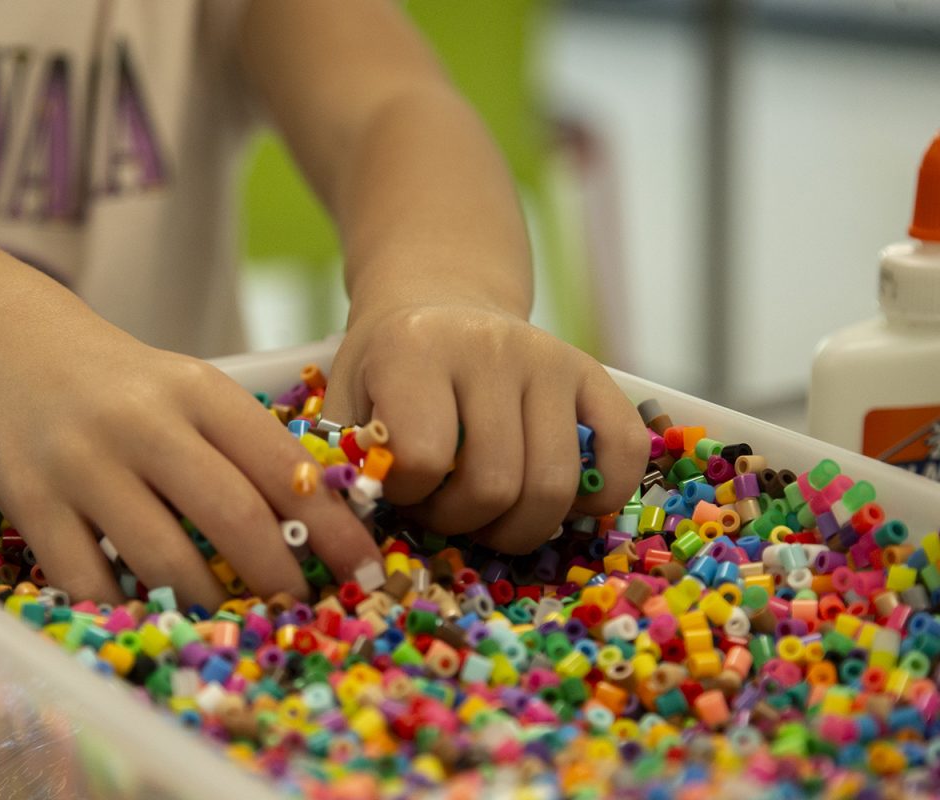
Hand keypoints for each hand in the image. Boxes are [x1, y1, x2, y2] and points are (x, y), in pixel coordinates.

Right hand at [0, 302, 380, 605]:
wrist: (9, 348)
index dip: (334, 528)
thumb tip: (321, 525)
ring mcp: (84, 463)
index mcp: (201, 392)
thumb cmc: (122, 384)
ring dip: (208, 604)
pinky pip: (88, 579)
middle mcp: (145, 424)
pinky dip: (126, 611)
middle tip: (303, 610)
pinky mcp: (31, 501)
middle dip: (280, 576)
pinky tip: (150, 618)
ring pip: (163, 558)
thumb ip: (247, 445)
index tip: (365, 572)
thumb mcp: (192, 390)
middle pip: (233, 515)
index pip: (285, 466)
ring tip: (232, 622)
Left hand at [322, 303, 648, 552]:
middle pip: (495, 484)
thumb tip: (368, 523)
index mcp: (416, 350)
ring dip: (517, 526)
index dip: (408, 495)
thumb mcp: (347, 397)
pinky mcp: (593, 373)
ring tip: (487, 512)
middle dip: (462, 522)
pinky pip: (623, 453)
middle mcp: (490, 347)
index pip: (423, 458)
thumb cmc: (389, 365)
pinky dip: (598, 499)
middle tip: (443, 510)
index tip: (401, 487)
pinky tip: (560, 504)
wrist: (439, 303)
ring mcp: (550, 358)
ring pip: (554, 487)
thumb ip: (353, 458)